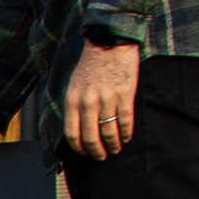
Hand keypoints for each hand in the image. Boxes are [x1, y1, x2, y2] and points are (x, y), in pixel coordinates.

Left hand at [65, 42, 141, 159]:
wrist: (110, 42)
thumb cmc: (92, 63)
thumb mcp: (74, 84)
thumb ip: (74, 105)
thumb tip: (77, 128)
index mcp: (73, 100)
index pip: (72, 133)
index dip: (79, 147)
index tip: (85, 153)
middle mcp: (88, 102)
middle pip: (90, 137)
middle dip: (96, 151)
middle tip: (101, 156)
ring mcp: (107, 99)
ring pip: (109, 132)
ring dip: (112, 144)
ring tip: (115, 149)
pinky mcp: (124, 95)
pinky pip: (125, 122)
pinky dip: (126, 133)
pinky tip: (126, 138)